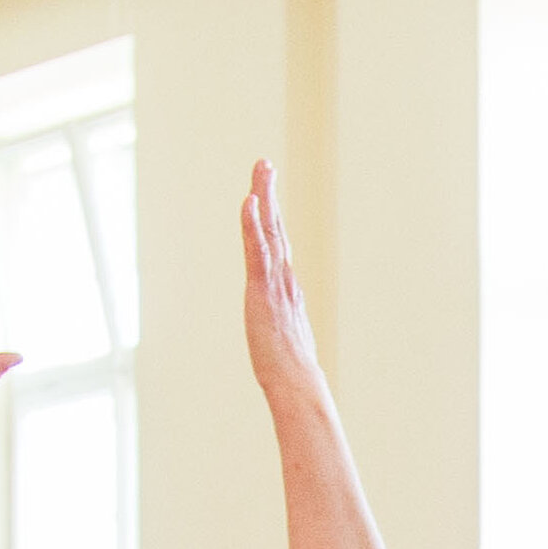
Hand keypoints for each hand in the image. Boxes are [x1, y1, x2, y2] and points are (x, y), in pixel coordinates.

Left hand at [239, 162, 329, 401]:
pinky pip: (257, 250)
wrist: (297, 384)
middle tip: (265, 164)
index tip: (266, 193)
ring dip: (264, 196)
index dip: (272, 217)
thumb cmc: (291, 373)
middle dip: (269, 193)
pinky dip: (253, 223)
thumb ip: (283, 334)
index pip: (277, 245)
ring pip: (269, 230)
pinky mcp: (263, 290)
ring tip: (261, 168)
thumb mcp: (285, 344)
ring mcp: (275, 283)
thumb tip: (284, 343)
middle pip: (276, 227)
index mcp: (288, 289)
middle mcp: (285, 279)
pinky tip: (250, 201)